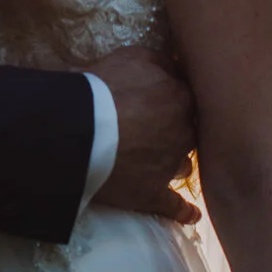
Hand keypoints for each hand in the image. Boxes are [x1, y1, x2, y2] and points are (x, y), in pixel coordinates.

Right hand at [87, 46, 200, 225]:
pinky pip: (174, 206)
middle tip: (157, 128)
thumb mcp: (133, 57)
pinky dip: (183, 212)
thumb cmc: (104, 88)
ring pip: (183, 165)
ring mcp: (170, 166)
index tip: (161, 98)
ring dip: (177, 163)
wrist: (81, 130)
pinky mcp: (152, 193)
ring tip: (163, 163)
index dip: (173, 97)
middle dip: (176, 130)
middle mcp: (183, 133)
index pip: (187, 96)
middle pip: (188, 131)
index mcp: (181, 99)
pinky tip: (191, 215)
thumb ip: (159, 60)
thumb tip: (172, 64)